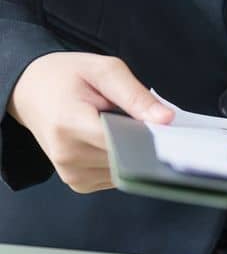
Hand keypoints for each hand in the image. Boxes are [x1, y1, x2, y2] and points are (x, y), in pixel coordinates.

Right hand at [5, 52, 172, 192]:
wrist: (31, 91)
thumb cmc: (68, 76)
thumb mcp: (104, 70)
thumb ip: (135, 96)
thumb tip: (166, 120)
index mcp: (69, 125)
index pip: (121, 142)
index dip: (149, 135)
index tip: (168, 127)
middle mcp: (67, 156)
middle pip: (126, 158)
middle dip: (144, 140)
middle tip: (147, 118)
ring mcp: (71, 174)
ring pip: (125, 170)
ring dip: (133, 151)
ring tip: (123, 125)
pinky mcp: (78, 183)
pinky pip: (115, 176)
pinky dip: (124, 159)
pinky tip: (117, 139)